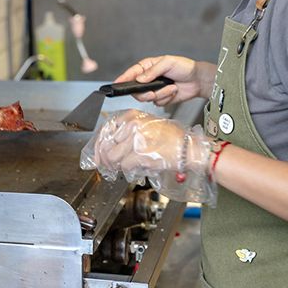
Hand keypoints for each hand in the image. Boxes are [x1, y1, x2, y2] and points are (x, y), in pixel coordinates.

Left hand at [81, 110, 216, 204]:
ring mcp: (136, 139)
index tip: (98, 154)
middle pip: (106, 145)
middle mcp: (132, 125)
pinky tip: (134, 171)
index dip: (99, 145)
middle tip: (106, 167)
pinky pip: (125, 166)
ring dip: (115, 167)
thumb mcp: (147, 126)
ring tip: (120, 170)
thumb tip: (106, 147)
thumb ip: (127, 133)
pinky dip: (128, 171)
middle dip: (104, 159)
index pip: (106, 130)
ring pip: (112, 157)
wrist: (189, 149)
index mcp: (132, 116)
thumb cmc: (171, 139)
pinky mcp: (141, 154)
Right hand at [115, 56, 216, 105]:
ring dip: (160, 94)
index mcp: (147, 67)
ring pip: (146, 97)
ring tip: (170, 88)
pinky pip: (157, 102)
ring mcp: (154, 89)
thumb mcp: (167, 63)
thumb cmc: (184, 67)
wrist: (198, 81)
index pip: (131, 73)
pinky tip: (173, 91)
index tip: (117, 83)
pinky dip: (166, 98)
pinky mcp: (161, 98)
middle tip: (153, 91)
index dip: (123, 78)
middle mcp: (148, 79)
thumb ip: (152, 71)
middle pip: (135, 90)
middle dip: (145, 92)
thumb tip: (139, 79)